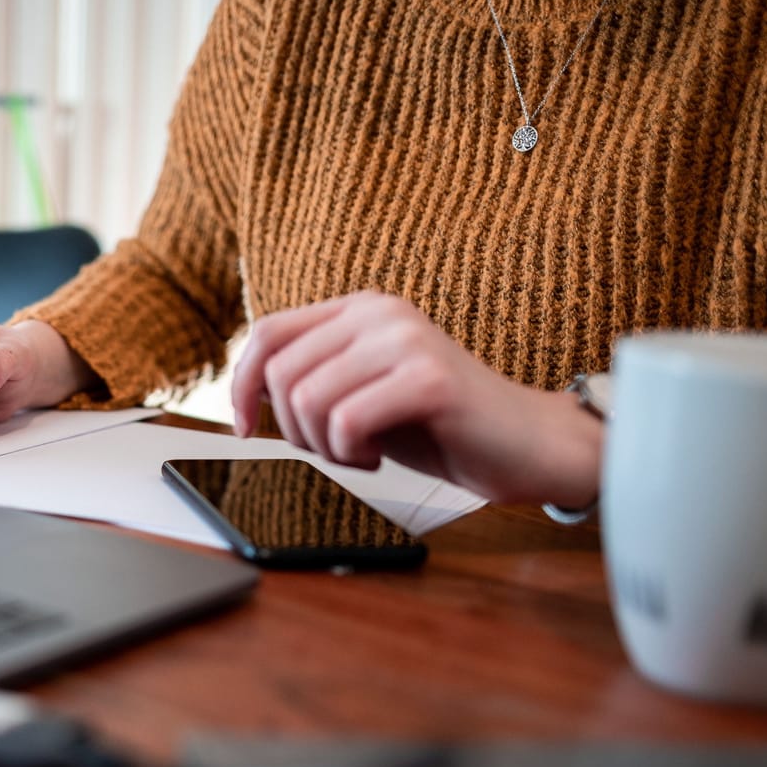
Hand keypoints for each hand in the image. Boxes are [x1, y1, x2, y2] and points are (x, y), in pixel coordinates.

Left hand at [230, 292, 601, 506]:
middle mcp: (380, 313)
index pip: (267, 334)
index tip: (246, 428)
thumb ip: (313, 379)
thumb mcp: (361, 393)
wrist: (525, 444)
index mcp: (359, 310)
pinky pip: (347, 422)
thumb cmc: (439, 425)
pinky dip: (352, 454)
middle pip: (282, 375)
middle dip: (294, 430)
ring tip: (364, 452)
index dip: (241, 386)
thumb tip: (245, 393)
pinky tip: (381, 456)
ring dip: (325, 447)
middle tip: (337, 448)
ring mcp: (406, 341)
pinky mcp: (428, 379)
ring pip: (309, 401)